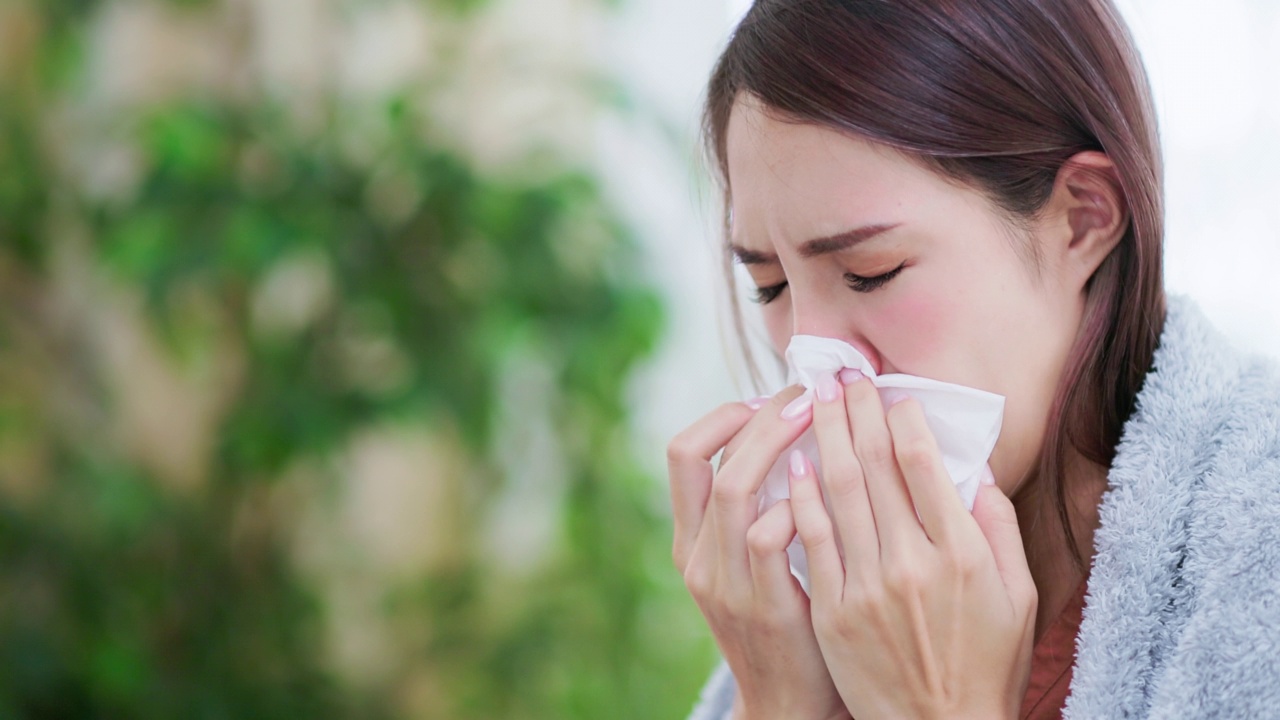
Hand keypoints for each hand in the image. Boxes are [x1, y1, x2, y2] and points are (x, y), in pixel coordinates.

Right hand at [668, 386, 850, 719]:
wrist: (789, 701)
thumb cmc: (788, 616)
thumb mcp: (752, 561)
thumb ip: (761, 506)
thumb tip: (790, 431)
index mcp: (690, 539)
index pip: (682, 452)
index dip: (723, 415)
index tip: (769, 398)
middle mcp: (697, 557)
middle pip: (711, 462)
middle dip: (760, 418)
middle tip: (808, 396)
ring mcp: (725, 583)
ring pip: (735, 491)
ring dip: (778, 446)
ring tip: (820, 422)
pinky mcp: (763, 607)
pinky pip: (768, 539)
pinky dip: (794, 505)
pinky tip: (826, 487)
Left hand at [790, 370, 1035, 719]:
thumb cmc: (985, 661)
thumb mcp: (1018, 596)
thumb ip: (996, 528)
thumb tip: (970, 470)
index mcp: (962, 553)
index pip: (923, 464)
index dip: (903, 418)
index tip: (892, 391)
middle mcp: (913, 562)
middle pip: (876, 466)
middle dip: (857, 411)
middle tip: (842, 373)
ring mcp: (868, 586)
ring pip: (839, 492)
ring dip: (824, 436)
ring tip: (814, 397)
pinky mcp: (834, 608)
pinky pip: (812, 538)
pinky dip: (802, 495)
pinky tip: (793, 462)